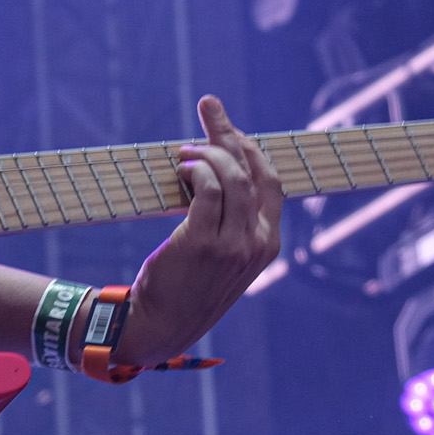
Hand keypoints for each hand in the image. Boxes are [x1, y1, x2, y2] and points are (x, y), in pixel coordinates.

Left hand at [113, 96, 281, 366]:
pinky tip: (181, 166)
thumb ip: (233, 225)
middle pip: (252, 171)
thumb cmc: (189, 289)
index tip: (231, 128)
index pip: (271, 184)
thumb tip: (216, 172)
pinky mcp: (202, 242)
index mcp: (268, 245)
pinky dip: (195, 169)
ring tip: (184, 148)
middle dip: (230, 132)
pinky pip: (205, 190)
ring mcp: (232, 245)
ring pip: (231, 177)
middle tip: (208, 106)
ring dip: (207, 151)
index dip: (252, 150)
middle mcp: (257, 243)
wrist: (161, 328)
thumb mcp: (226, 261)